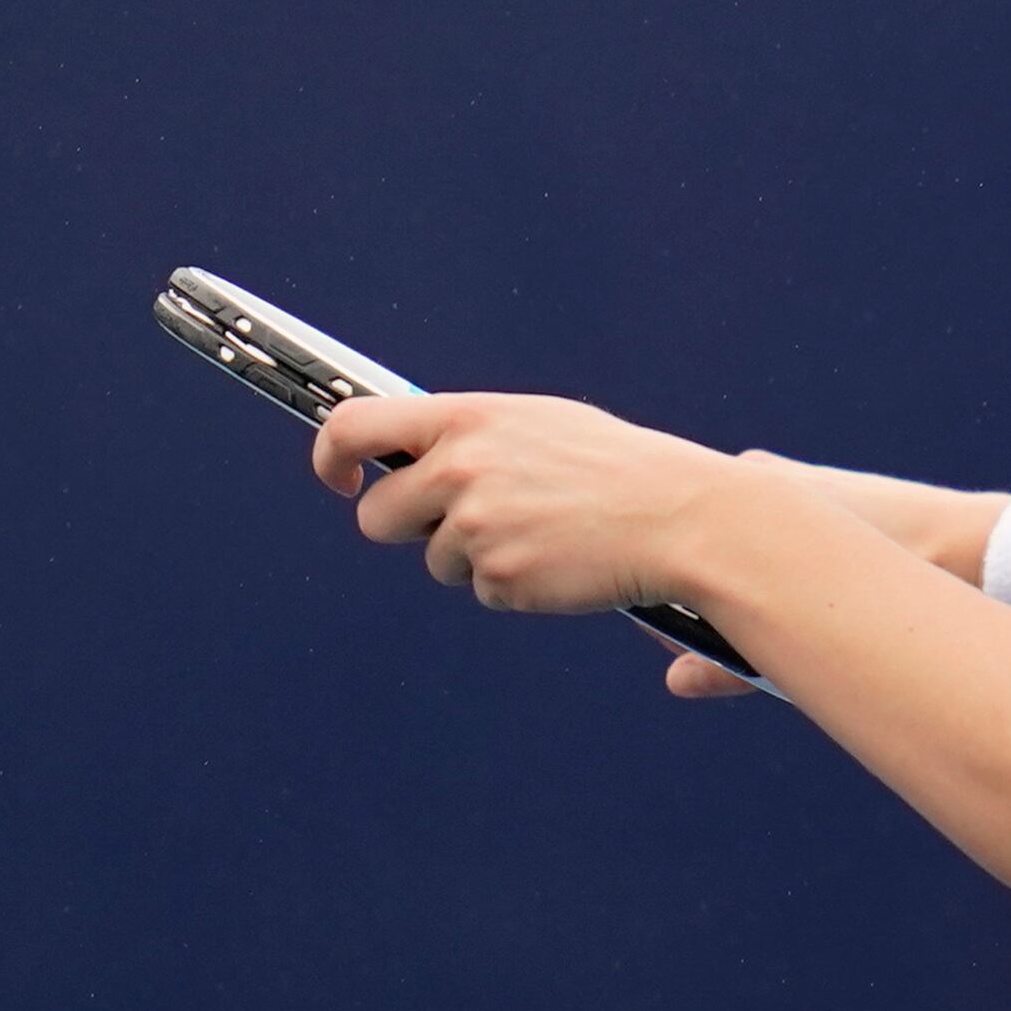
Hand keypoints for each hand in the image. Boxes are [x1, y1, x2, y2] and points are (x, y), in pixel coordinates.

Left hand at [311, 392, 736, 618]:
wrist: (679, 516)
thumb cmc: (618, 467)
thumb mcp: (540, 424)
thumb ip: (473, 435)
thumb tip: (417, 454)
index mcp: (469, 418)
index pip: (355, 426)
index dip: (331, 457)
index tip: (339, 480)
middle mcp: (460, 468)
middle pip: (378, 516)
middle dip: (408, 528)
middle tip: (463, 525)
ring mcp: (476, 526)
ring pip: (436, 561)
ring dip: (475, 559)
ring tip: (544, 534)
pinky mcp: (499, 577)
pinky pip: (484, 591)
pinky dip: (517, 584)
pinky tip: (562, 560)